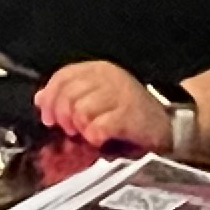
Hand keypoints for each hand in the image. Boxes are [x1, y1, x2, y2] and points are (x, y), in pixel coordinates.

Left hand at [34, 59, 174, 151]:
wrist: (168, 124)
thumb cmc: (129, 112)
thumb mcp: (99, 97)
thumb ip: (69, 95)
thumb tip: (40, 98)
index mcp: (99, 69)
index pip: (62, 77)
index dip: (50, 98)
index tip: (48, 118)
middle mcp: (109, 77)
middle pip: (68, 94)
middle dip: (63, 116)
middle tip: (71, 129)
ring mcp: (121, 95)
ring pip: (81, 110)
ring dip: (80, 127)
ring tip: (88, 133)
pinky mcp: (129, 116)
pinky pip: (98, 127)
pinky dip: (94, 136)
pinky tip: (100, 139)